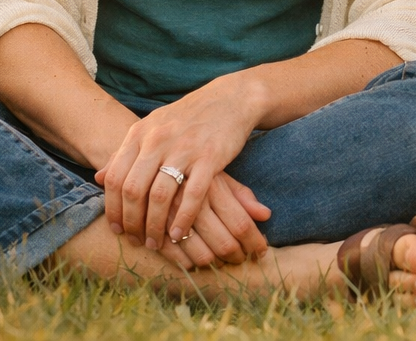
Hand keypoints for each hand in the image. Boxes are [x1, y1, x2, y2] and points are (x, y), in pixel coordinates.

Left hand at [94, 77, 261, 247]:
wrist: (229, 99)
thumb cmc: (188, 117)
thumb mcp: (152, 128)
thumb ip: (125, 152)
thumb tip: (99, 178)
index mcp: (140, 134)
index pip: (116, 178)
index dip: (113, 209)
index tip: (117, 229)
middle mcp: (158, 140)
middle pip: (134, 190)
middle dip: (132, 222)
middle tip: (136, 241)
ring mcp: (184, 148)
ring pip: (160, 196)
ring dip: (155, 226)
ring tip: (157, 243)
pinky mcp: (210, 157)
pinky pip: (192, 195)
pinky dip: (183, 220)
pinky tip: (179, 234)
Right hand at [149, 172, 271, 268]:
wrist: (149, 151)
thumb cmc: (190, 166)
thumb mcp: (217, 174)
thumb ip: (241, 195)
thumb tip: (266, 215)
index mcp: (213, 186)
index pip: (241, 223)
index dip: (254, 242)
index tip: (261, 252)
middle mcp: (193, 200)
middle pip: (224, 243)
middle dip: (236, 257)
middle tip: (240, 259)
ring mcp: (171, 214)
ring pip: (201, 254)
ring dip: (213, 264)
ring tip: (219, 262)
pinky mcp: (151, 223)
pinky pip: (175, 255)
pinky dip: (186, 263)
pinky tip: (191, 261)